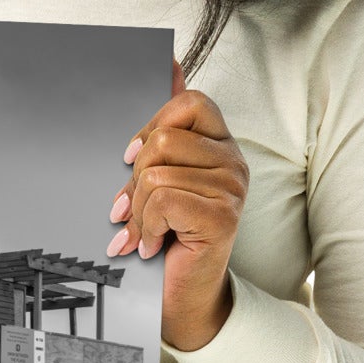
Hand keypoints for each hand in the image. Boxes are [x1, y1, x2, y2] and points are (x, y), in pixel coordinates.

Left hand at [107, 58, 247, 351]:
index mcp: (218, 145)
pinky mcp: (222, 215)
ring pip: (158, 172)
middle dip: (135, 177)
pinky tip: (150, 244)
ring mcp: (232, 188)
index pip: (189, 101)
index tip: (131, 159)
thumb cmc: (167, 237)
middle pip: (166, 138)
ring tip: (142, 232)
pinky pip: (163, 199)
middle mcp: (233, 161)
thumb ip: (165, 126)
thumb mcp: (159, 177)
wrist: (179, 298)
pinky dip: (145, 226)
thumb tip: (169, 65)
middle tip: (130, 208)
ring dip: (138, 210)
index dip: (152, 125)